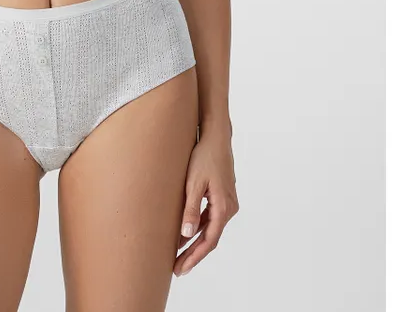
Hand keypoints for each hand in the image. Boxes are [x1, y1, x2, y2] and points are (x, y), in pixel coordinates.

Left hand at [174, 126, 238, 277]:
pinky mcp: (221, 197)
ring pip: (210, 229)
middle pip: (210, 238)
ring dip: (195, 242)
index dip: (194, 257)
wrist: (216, 137)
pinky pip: (210, 218)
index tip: (181, 268)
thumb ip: (190, 209)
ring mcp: (227, 203)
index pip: (209, 240)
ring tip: (178, 255)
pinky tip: (184, 233)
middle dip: (193, 254)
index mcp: (224, 207)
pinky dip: (198, 228)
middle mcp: (229, 208)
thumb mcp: (194, 183)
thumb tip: (186, 235)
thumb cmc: (204, 156)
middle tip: (177, 269)